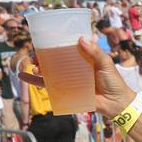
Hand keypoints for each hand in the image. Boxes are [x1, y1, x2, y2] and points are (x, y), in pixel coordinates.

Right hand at [18, 37, 134, 118]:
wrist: (117, 103)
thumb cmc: (114, 82)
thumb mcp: (106, 63)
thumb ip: (95, 52)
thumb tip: (81, 38)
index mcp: (81, 58)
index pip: (64, 49)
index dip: (53, 45)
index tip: (42, 41)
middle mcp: (73, 68)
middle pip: (53, 60)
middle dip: (41, 57)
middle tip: (35, 57)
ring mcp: (69, 80)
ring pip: (48, 72)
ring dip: (37, 68)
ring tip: (33, 67)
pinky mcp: (67, 92)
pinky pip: (49, 87)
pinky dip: (36, 82)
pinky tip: (24, 77)